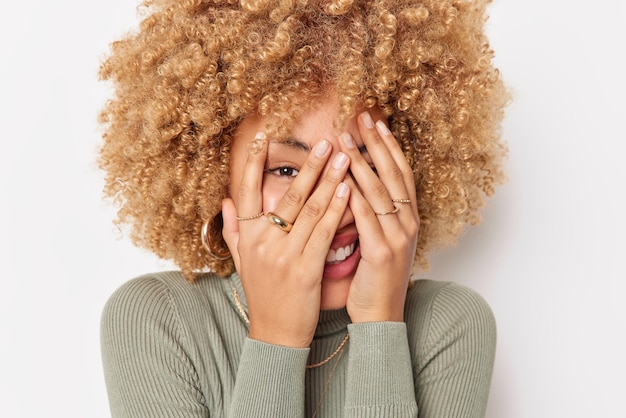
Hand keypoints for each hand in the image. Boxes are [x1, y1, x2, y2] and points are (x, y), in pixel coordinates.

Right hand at [222, 134, 350, 346]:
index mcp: (247, 237)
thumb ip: (234, 230)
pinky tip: (348, 189)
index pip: (247, 192)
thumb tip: (225, 201)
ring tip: (344, 157)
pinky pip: (324, 232)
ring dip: (329, 180)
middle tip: (326, 142)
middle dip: (309, 166)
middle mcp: (262, 243)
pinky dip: (337, 208)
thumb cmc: (263, 294)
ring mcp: (283, 256)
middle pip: (288, 196)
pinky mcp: (305, 269)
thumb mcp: (242, 262)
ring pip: (310, 210)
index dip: (254, 163)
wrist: (275, 333)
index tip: (264, 137)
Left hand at [338, 112, 419, 322]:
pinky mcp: (382, 252)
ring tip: (344, 139)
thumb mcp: (380, 241)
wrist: (381, 316)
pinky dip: (354, 196)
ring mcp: (398, 237)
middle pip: (393, 174)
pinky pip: (366, 217)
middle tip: (362, 117)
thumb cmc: (375, 278)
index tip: (376, 124)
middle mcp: (407, 223)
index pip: (401, 174)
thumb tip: (355, 186)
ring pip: (379, 191)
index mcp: (407, 219)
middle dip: (376, 144)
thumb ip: (373, 214)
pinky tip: (342, 178)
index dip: (389, 147)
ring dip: (361, 162)